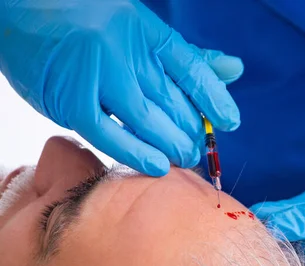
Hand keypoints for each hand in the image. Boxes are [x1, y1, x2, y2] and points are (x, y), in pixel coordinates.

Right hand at [0, 0, 242, 175]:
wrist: (25, 11)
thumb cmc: (91, 25)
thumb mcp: (144, 32)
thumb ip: (187, 57)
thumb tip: (235, 69)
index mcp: (146, 32)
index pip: (192, 69)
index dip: (214, 99)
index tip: (230, 122)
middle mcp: (123, 49)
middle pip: (172, 100)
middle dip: (191, 132)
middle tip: (198, 150)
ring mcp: (96, 73)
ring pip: (146, 120)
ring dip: (170, 146)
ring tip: (184, 160)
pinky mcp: (70, 99)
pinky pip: (108, 133)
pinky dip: (134, 153)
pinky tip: (156, 166)